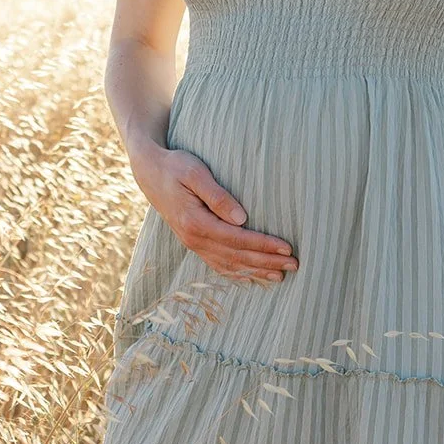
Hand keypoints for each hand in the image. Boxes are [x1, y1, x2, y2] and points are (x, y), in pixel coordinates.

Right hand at [131, 142, 299, 284]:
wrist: (149, 172)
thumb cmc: (174, 166)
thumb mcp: (194, 172)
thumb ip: (217, 195)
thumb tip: (242, 218)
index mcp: (195, 222)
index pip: (238, 239)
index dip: (264, 245)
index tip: (287, 248)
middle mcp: (193, 239)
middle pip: (237, 257)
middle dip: (267, 262)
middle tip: (294, 265)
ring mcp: (192, 243)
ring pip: (229, 265)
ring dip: (256, 271)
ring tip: (280, 275)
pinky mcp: (192, 242)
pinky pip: (217, 264)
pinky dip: (236, 273)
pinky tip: (251, 277)